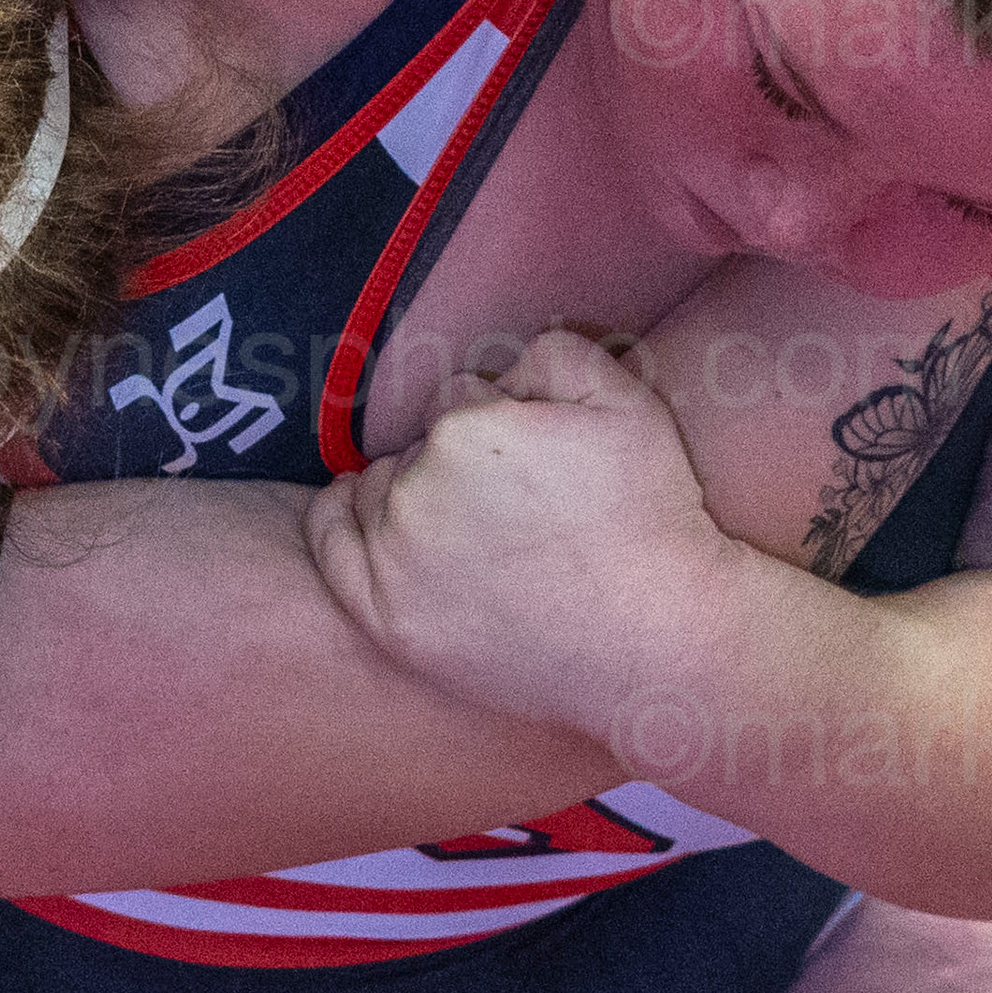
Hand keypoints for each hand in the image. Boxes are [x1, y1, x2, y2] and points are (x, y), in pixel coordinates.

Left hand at [304, 329, 748, 731]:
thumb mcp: (627, 402)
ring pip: (378, 490)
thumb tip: (505, 366)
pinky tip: (350, 503)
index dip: (500, 423)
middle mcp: (417, 494)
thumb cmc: (650, 520)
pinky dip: (338, 515)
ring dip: (407, 492)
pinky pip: (332, 544)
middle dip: (454, 460)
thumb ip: (555, 352)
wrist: (660, 639)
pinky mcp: (387, 620)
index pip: (460, 400)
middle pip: (416, 447)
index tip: (536, 463)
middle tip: (514, 508)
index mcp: (468, 430)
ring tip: (473, 529)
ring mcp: (395, 564)